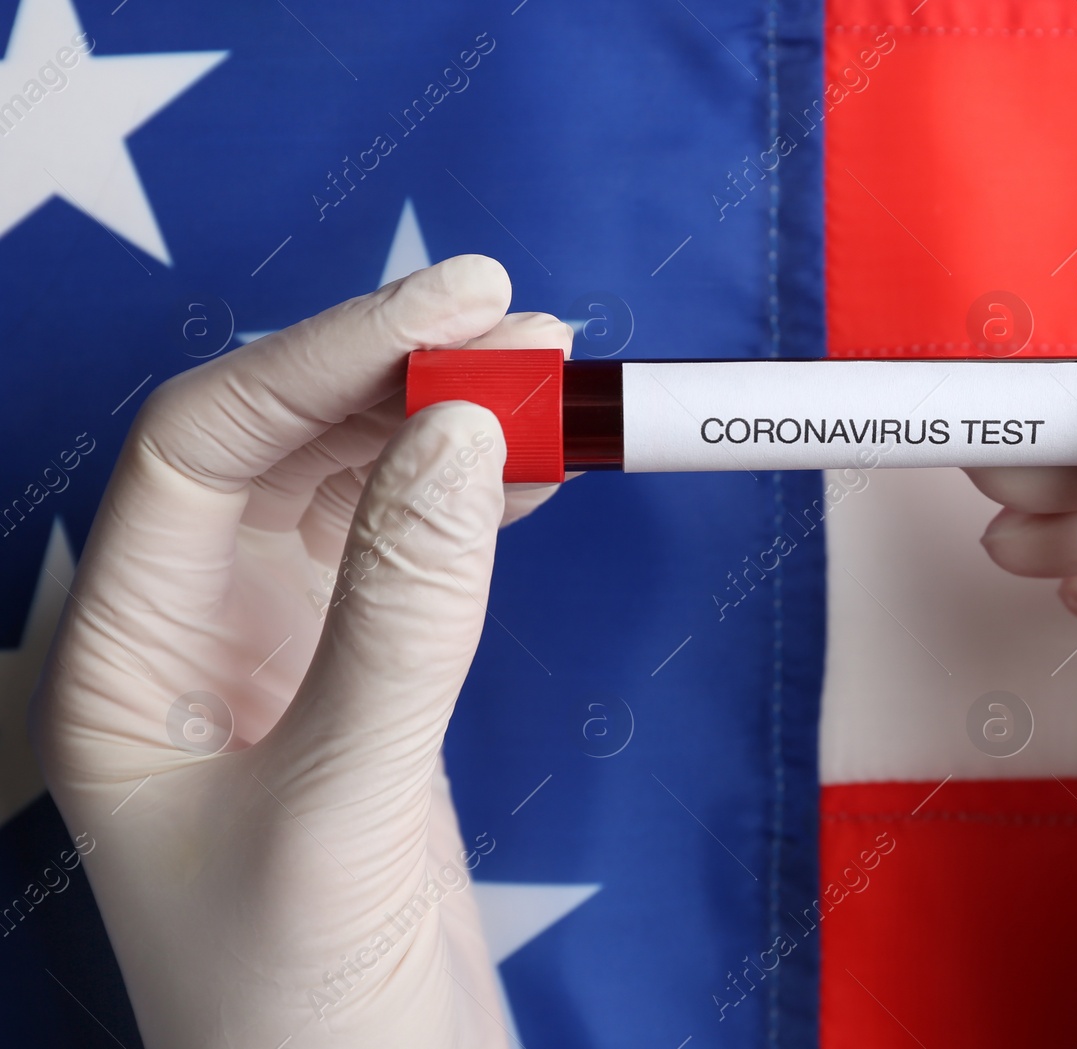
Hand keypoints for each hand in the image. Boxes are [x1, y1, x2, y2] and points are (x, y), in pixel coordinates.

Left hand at [31, 256, 569, 1047]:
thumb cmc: (298, 1011)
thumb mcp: (339, 805)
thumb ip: (398, 615)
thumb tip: (460, 434)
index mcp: (123, 662)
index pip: (202, 447)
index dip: (323, 357)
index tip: (450, 310)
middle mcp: (193, 640)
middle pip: (282, 447)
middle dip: (396, 373)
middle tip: (522, 326)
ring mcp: (284, 660)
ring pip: (354, 489)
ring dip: (446, 424)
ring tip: (549, 374)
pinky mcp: (366, 689)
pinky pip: (415, 555)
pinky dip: (478, 501)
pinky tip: (535, 470)